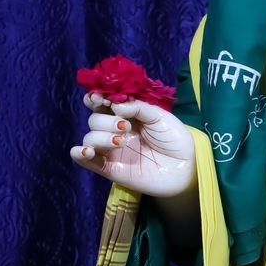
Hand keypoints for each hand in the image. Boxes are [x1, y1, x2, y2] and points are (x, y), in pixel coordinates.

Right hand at [70, 93, 195, 195]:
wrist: (185, 167)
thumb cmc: (174, 139)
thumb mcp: (159, 116)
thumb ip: (137, 107)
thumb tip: (115, 105)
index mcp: (125, 115)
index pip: (101, 103)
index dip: (96, 98)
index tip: (100, 98)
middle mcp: (115, 131)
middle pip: (94, 120)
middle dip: (106, 120)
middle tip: (125, 126)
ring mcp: (111, 150)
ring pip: (90, 138)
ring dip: (100, 137)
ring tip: (120, 141)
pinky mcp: (110, 168)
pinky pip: (85, 161)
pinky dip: (80, 154)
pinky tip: (86, 151)